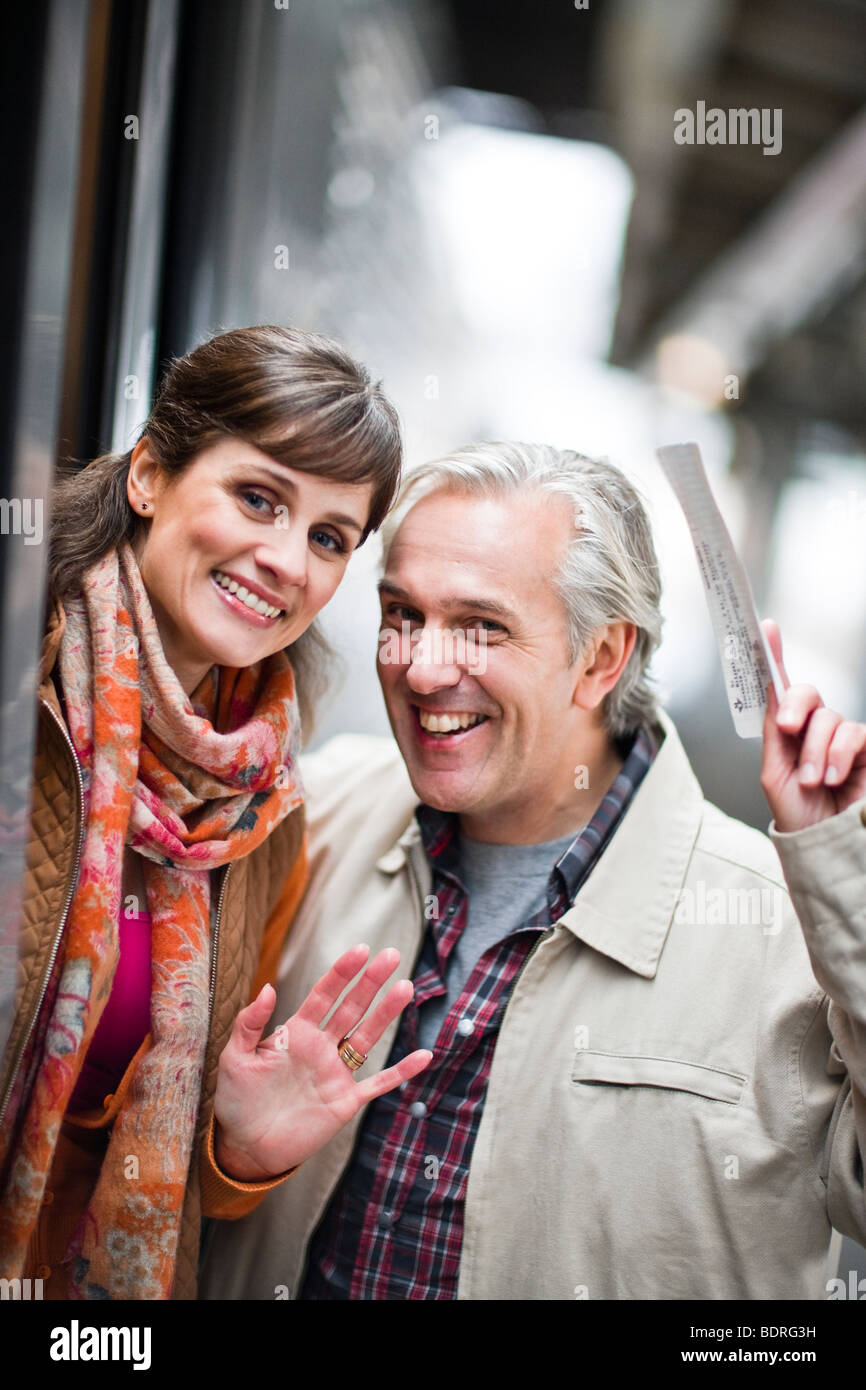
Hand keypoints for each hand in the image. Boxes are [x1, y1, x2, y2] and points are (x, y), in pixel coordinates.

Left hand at [213, 944, 430, 1179]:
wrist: (247, 1147)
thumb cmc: (238, 1101)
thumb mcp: (235, 1058)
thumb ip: (249, 1023)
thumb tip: (268, 987)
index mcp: (296, 1033)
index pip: (324, 995)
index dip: (342, 973)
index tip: (360, 950)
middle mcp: (321, 1047)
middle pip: (352, 1008)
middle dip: (371, 982)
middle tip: (392, 955)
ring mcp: (336, 1073)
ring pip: (368, 1036)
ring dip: (387, 1013)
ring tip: (406, 987)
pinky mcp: (345, 1101)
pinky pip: (378, 1083)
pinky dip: (401, 1071)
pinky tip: (424, 1056)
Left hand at [760, 619, 865, 832]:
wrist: (822, 842)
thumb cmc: (797, 812)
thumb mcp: (775, 771)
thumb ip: (774, 731)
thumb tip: (771, 689)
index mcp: (787, 730)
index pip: (782, 688)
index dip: (775, 655)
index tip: (766, 628)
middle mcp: (815, 727)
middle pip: (807, 693)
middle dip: (795, 707)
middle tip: (787, 729)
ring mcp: (842, 736)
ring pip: (829, 718)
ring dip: (815, 751)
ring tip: (812, 780)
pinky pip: (854, 733)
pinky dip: (839, 755)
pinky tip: (832, 777)